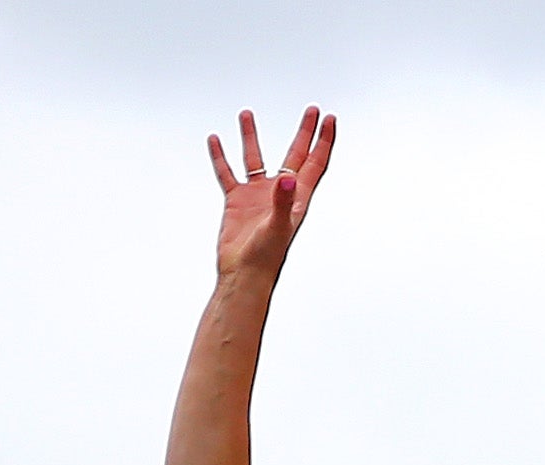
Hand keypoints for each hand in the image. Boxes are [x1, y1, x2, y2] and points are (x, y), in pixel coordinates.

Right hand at [205, 107, 335, 281]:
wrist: (244, 275)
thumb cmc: (266, 257)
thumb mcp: (277, 226)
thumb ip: (282, 200)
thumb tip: (287, 177)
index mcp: (297, 198)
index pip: (315, 163)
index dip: (323, 141)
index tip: (329, 118)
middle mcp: (280, 192)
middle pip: (295, 155)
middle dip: (304, 132)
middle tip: (312, 109)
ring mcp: (257, 195)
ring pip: (255, 159)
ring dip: (251, 137)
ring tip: (246, 114)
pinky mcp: (236, 201)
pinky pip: (227, 173)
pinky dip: (221, 157)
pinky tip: (215, 140)